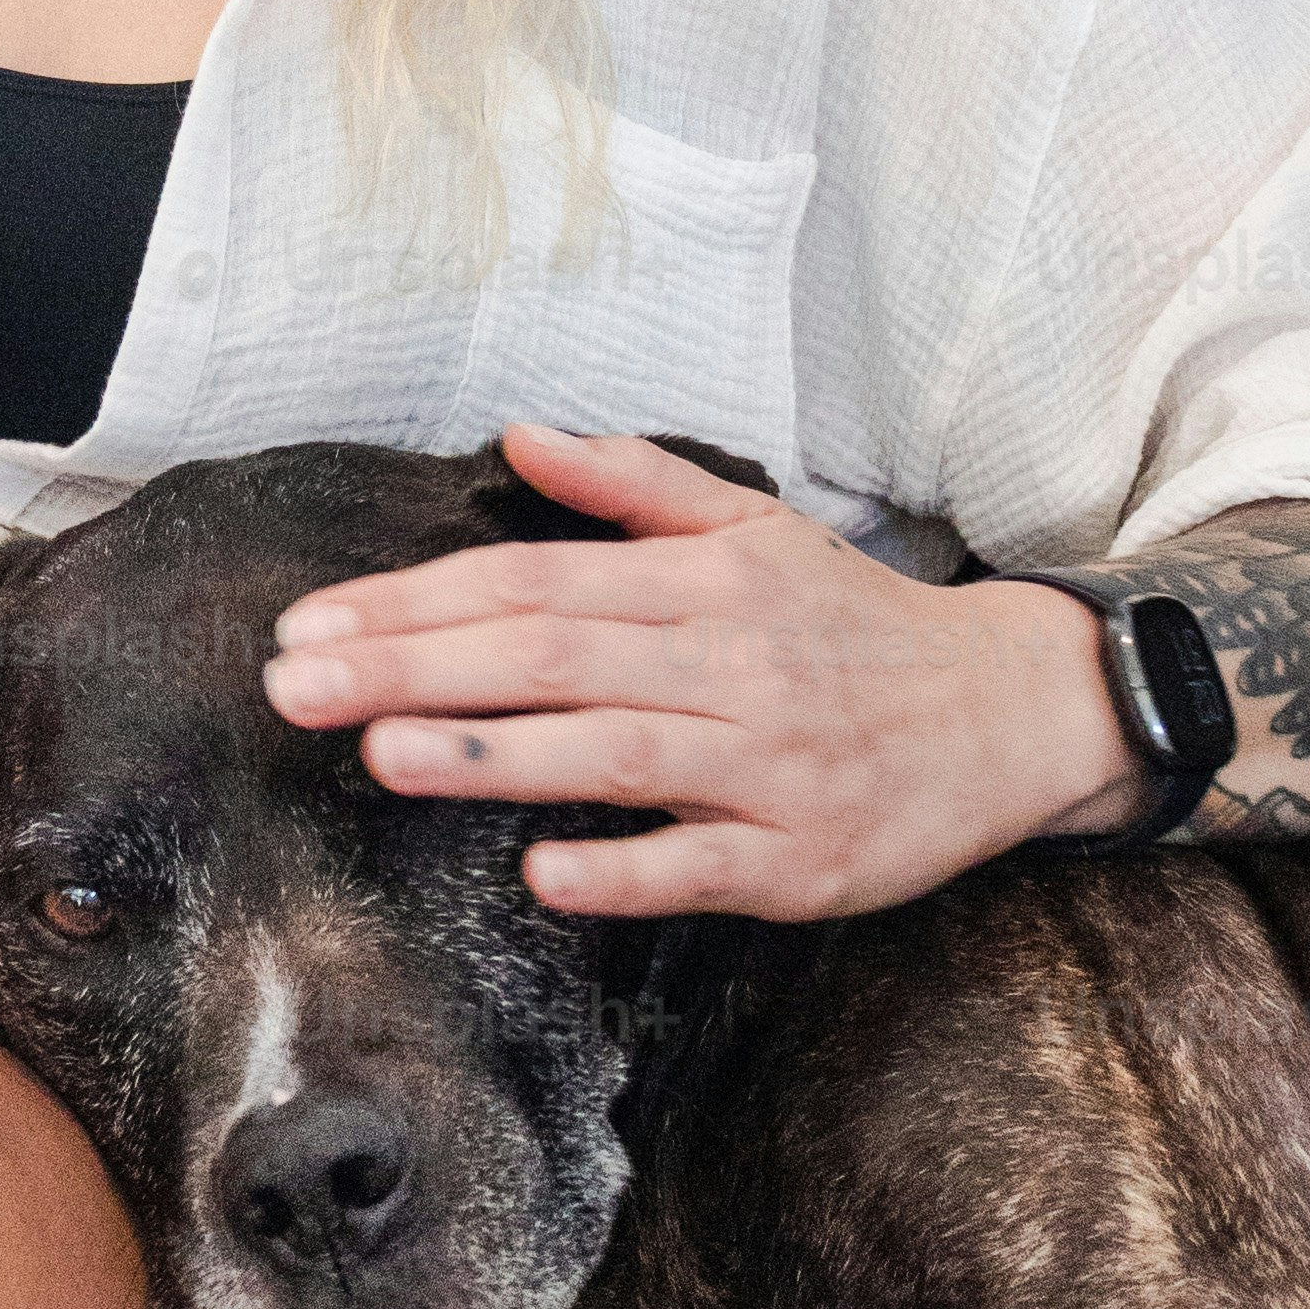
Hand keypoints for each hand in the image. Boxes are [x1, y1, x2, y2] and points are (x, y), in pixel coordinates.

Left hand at [258, 425, 1146, 922]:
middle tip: (295, 684)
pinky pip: (702, 864)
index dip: (418, 602)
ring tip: (382, 752)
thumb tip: (515, 436)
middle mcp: (732, 665)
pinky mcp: (802, 860)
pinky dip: (626, 867)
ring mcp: (767, 766)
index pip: (535, 583)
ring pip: (617, 753)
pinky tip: (543, 873)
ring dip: (496, 754)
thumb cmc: (857, 627)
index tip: (312, 623)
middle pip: (553, 656)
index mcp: (708, 582)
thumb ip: (632, 485)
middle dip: (414, 667)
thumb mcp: (757, 529)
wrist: (1014, 713)